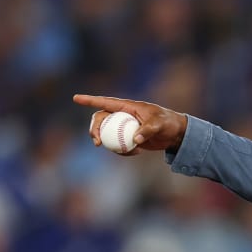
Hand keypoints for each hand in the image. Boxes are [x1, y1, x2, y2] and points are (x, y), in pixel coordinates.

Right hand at [72, 94, 188, 153]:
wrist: (175, 133)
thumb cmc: (168, 123)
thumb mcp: (160, 124)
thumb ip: (147, 130)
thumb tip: (135, 140)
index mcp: (127, 106)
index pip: (105, 102)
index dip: (89, 100)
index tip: (75, 98)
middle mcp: (122, 115)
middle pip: (101, 119)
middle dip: (94, 129)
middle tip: (97, 142)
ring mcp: (124, 127)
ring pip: (106, 133)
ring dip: (106, 142)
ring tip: (119, 151)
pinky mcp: (128, 138)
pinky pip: (117, 144)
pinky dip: (121, 151)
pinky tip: (135, 153)